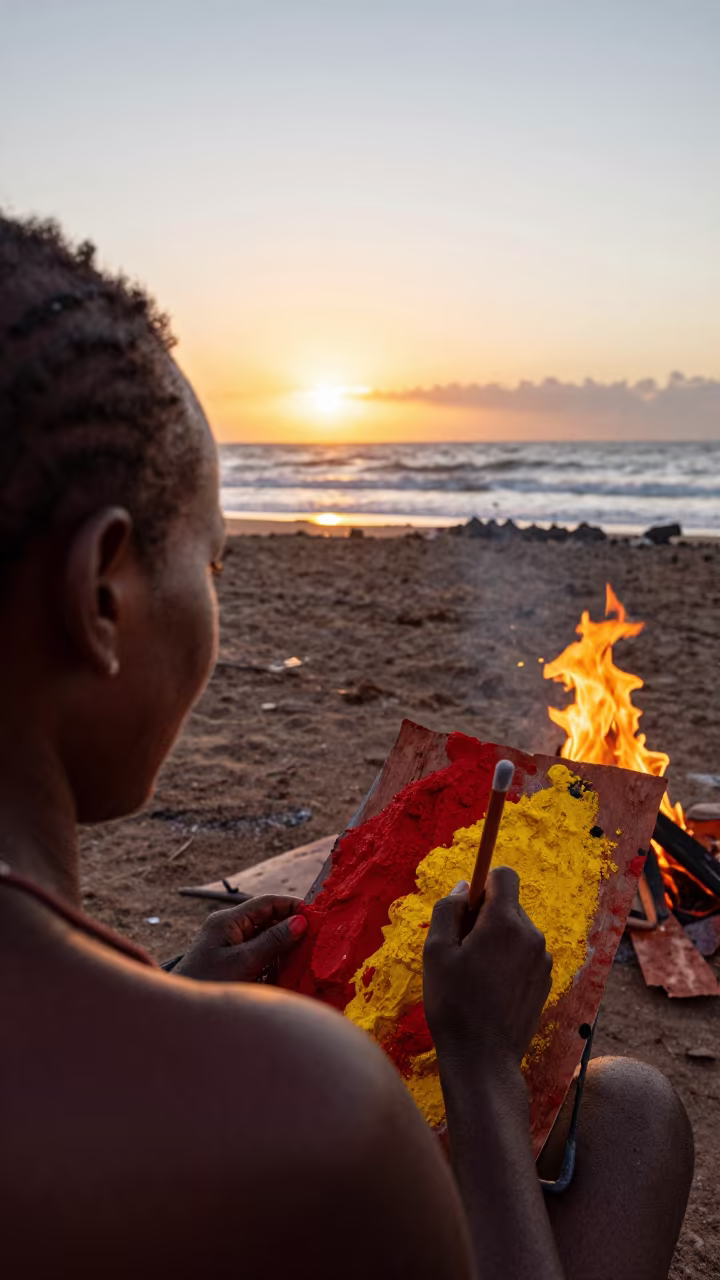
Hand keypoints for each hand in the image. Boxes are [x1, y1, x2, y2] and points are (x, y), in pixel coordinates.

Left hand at [173, 895, 307, 982]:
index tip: (315, 916)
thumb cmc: (208, 984)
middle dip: (291, 927)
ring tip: (306, 954)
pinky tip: (288, 968)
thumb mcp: (244, 962)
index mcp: (228, 920)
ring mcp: (230, 945)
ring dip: (285, 945)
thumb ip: (273, 941)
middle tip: (316, 938)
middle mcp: (229, 928)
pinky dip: (275, 959)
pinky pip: (260, 953)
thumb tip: (301, 921)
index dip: (292, 906)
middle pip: (268, 919)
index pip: (266, 903)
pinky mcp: (233, 962)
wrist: (182, 1017)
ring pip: (266, 937)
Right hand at [423, 867, 551, 1071]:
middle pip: (509, 904)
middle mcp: (532, 935)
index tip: (467, 908)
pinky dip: (509, 960)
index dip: (483, 884)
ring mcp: (544, 960)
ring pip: (517, 931)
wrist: (484, 1059)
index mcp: (504, 923)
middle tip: (463, 949)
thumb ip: (448, 909)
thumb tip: (464, 886)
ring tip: (476, 975)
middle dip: (486, 916)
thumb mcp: (436, 951)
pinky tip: (492, 990)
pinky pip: (526, 954)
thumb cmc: (453, 1003)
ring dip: (497, 940)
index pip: (504, 876)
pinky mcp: (547, 981)